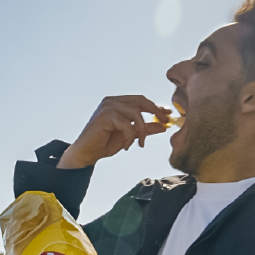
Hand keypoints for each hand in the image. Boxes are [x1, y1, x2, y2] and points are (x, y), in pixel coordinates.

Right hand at [57, 96, 171, 168]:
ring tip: (141, 143)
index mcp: (118, 103)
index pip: (142, 100)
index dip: (156, 107)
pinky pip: (126, 124)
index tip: (168, 115)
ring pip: (136, 113)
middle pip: (141, 100)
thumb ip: (144, 129)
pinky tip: (127, 146)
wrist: (86, 154)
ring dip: (142, 130)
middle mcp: (113, 101)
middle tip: (164, 123)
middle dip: (156, 111)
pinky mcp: (105, 116)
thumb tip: (162, 126)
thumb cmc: (104, 144)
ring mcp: (108, 107)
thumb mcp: (129, 136)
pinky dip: (130, 136)